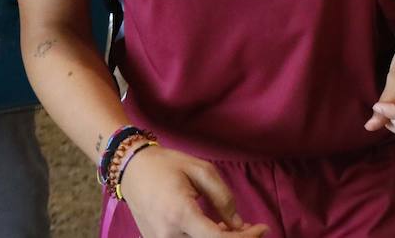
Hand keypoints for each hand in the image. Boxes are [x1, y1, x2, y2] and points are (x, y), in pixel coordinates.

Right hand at [120, 145, 268, 237]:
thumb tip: (239, 226)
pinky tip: (215, 229)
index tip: (263, 228)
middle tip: (251, 228)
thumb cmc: (168, 165)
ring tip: (231, 226)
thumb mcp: (201, 170)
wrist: (132, 170)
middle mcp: (167, 235)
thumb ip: (223, 198)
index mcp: (180, 214)